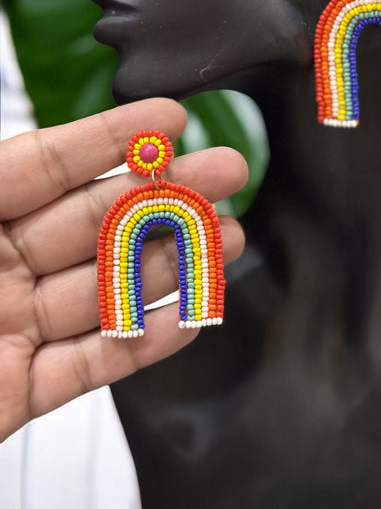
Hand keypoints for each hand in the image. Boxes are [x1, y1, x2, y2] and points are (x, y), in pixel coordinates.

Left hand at [0, 98, 246, 440]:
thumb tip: (24, 148)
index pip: (43, 165)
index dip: (109, 139)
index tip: (167, 118)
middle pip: (91, 224)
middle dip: (164, 195)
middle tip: (224, 172)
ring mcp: (5, 330)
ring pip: (104, 291)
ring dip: (171, 266)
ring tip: (226, 241)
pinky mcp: (15, 393)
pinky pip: (92, 364)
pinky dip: (145, 341)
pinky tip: (190, 313)